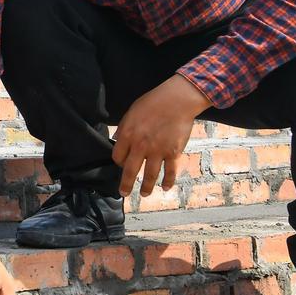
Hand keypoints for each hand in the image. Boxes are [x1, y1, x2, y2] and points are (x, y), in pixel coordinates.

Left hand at [113, 74, 209, 197]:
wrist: (178, 100)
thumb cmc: (154, 102)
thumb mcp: (132, 111)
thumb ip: (124, 127)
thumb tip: (117, 139)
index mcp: (128, 135)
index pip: (118, 157)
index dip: (119, 163)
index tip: (123, 164)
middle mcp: (141, 146)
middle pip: (130, 171)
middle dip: (126, 185)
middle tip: (124, 193)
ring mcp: (158, 151)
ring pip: (150, 176)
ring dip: (147, 188)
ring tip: (145, 194)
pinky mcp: (173, 153)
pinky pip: (170, 172)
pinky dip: (168, 182)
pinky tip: (166, 188)